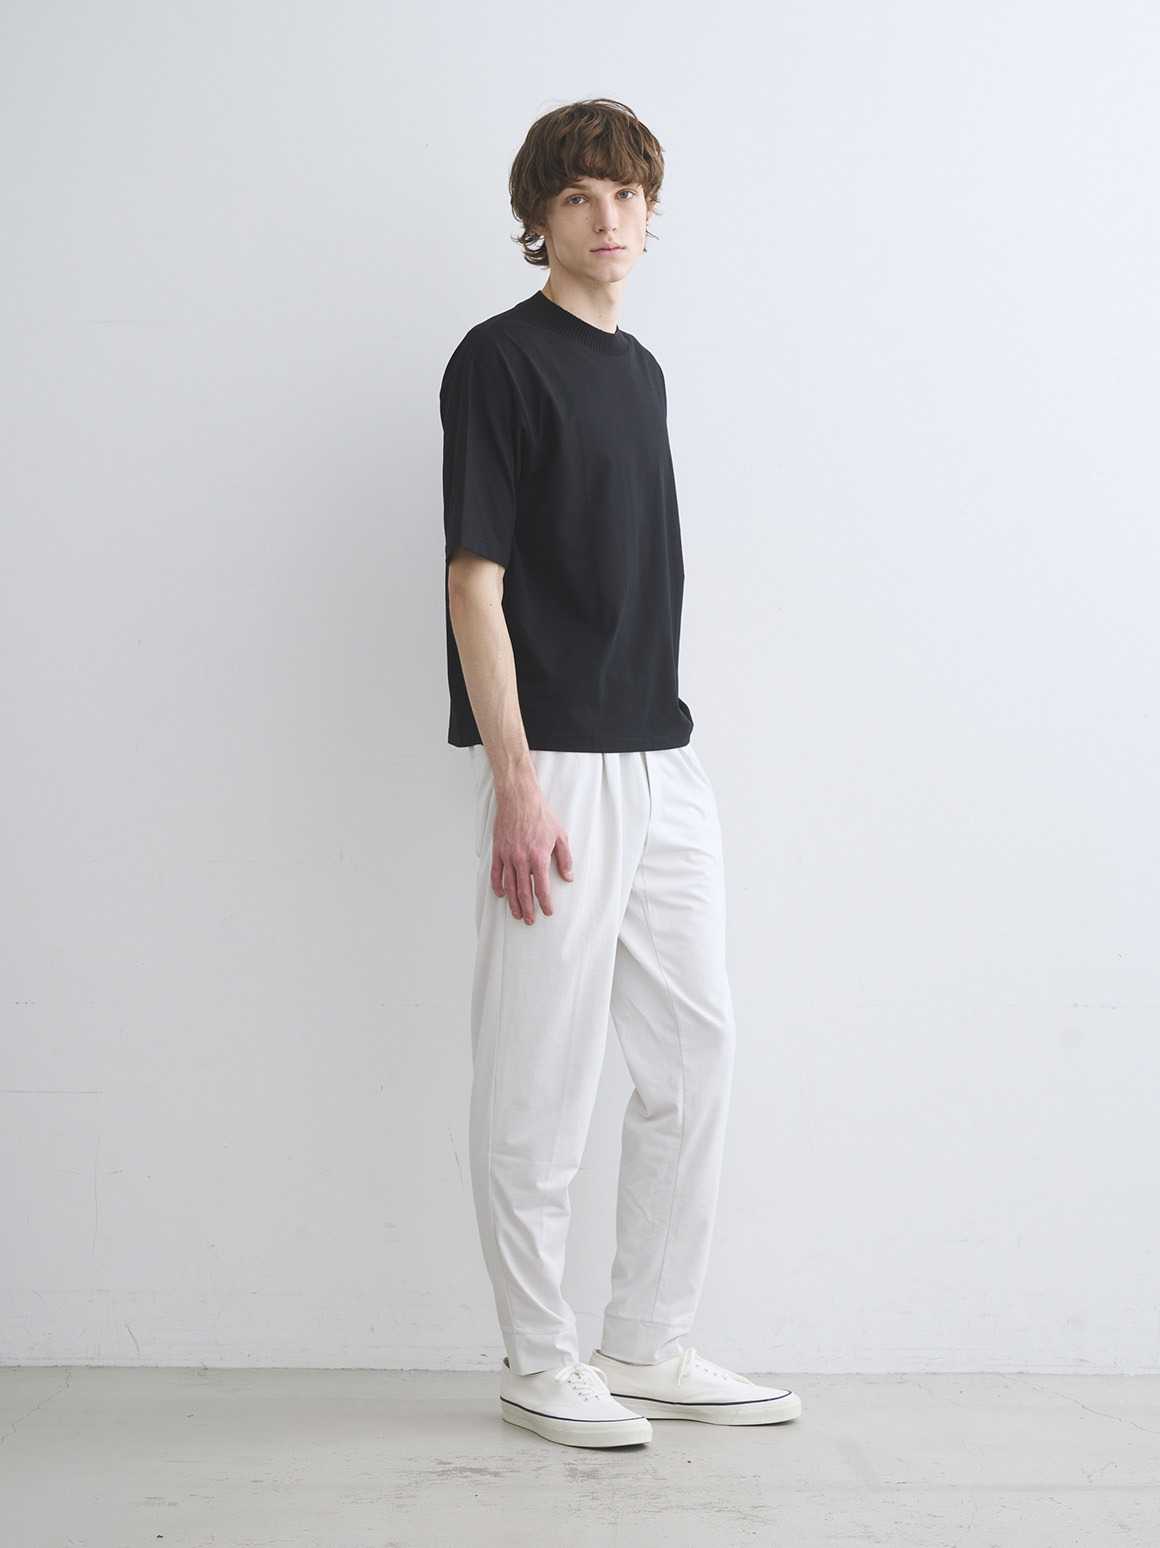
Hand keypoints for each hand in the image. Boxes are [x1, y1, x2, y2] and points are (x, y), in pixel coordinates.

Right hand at [490, 774, 573, 923]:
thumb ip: (565, 859)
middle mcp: (522, 859)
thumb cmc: (541, 816)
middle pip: (524, 892)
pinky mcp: (498, 850)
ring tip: (517, 915)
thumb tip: (568, 878)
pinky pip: (496, 873)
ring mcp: (507, 856)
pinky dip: (498, 886)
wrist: (519, 799)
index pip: (542, 888)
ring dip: (513, 903)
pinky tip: (501, 895)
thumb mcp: (561, 836)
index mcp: (539, 857)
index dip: (545, 903)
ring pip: (509, 886)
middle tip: (530, 921)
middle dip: (528, 909)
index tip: (548, 912)